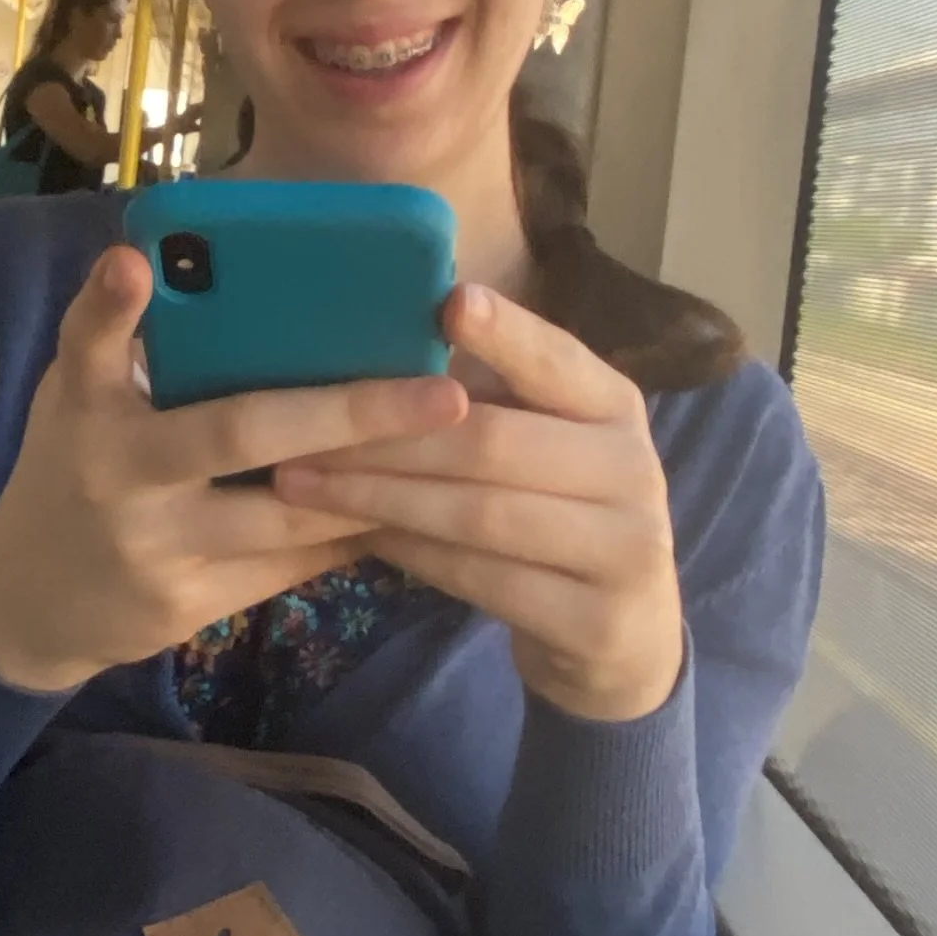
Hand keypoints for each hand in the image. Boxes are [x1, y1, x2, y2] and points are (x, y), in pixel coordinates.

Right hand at [0, 243, 468, 693]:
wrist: (31, 603)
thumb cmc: (76, 467)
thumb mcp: (78, 398)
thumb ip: (124, 342)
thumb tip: (179, 265)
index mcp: (84, 407)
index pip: (89, 344)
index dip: (110, 305)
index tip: (133, 262)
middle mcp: (117, 474)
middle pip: (240, 432)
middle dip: (348, 410)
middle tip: (444, 393)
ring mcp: (156, 547)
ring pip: (290, 515)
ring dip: (376, 482)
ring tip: (457, 451)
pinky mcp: (188, 604)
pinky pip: (292, 565)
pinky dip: (354, 532)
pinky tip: (415, 506)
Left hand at [271, 281, 684, 723]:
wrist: (622, 633)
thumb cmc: (554, 512)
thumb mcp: (538, 442)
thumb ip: (478, 399)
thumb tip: (375, 340)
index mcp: (614, 407)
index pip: (558, 361)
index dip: (507, 333)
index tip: (449, 302)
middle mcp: (635, 470)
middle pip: (495, 443)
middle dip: (388, 438)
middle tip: (302, 433)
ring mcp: (626, 550)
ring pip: (481, 515)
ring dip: (381, 497)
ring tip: (301, 484)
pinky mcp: (598, 621)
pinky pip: (485, 580)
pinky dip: (413, 554)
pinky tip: (359, 536)